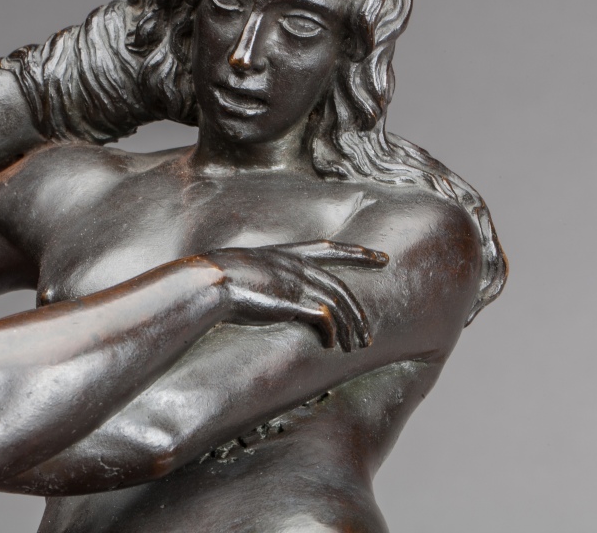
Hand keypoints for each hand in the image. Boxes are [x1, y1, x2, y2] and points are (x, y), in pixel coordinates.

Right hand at [194, 240, 387, 351]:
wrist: (214, 281)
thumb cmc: (220, 279)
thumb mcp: (247, 270)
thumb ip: (264, 278)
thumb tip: (267, 293)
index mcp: (287, 253)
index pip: (330, 248)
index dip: (358, 253)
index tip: (382, 257)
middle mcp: (298, 265)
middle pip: (342, 288)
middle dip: (359, 313)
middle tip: (368, 335)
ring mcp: (299, 281)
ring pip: (340, 306)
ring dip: (351, 329)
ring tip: (356, 347)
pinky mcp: (297, 300)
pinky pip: (327, 319)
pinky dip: (333, 334)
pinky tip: (331, 346)